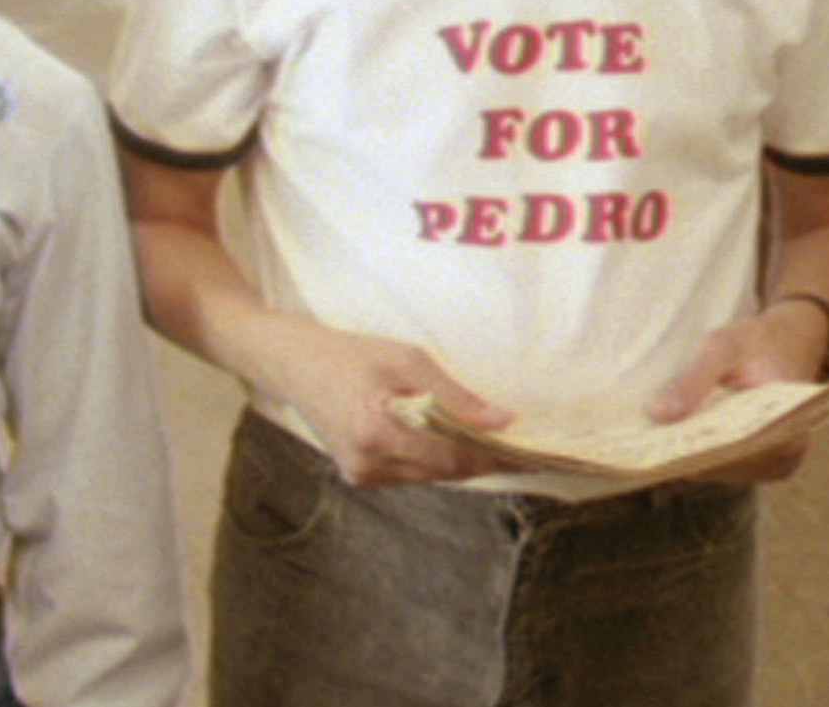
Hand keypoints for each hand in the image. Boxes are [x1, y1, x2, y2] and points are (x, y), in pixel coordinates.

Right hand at [258, 319, 514, 486]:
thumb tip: (503, 422)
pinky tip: (456, 443)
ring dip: (463, 461)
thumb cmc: (350, 353)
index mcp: (379, 433)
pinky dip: (437, 459)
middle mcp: (369, 464)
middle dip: (487, 460)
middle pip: (446, 471)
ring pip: (431, 475)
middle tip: (528, 450)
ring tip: (499, 446)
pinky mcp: (358, 475)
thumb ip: (455, 396)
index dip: (498, 457)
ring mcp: (361, 475)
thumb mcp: (407, 360)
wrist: (293, 364)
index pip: (454, 456)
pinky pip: (412, 472)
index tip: (536, 455)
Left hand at [639, 302, 828, 483]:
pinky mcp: (758, 463)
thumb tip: (658, 415)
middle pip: (719, 466)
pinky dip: (697, 447)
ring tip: (647, 435)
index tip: (645, 444)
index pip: (727, 454)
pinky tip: (671, 433)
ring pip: (716, 468)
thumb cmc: (757, 340)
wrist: (790, 339)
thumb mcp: (722, 346)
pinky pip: (720, 462)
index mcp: (787, 435)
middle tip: (634, 439)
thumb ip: (694, 379)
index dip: (685, 449)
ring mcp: (772, 466)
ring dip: (685, 451)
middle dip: (680, 450)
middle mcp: (784, 460)